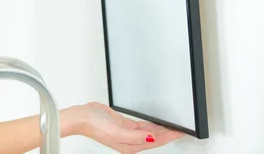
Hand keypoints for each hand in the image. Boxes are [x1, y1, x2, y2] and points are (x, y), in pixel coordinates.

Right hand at [65, 102, 184, 153]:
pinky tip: (157, 122)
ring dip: (161, 129)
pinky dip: (151, 124)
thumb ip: (135, 135)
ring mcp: (128, 133)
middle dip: (168, 133)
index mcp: (130, 146)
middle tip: (181, 128)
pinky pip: (143, 126)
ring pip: (150, 132)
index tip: (180, 132)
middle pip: (155, 138)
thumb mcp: (116, 131)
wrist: (82, 117)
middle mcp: (130, 142)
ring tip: (173, 125)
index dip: (169, 137)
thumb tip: (152, 138)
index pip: (156, 142)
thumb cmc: (94, 126)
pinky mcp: (124, 125)